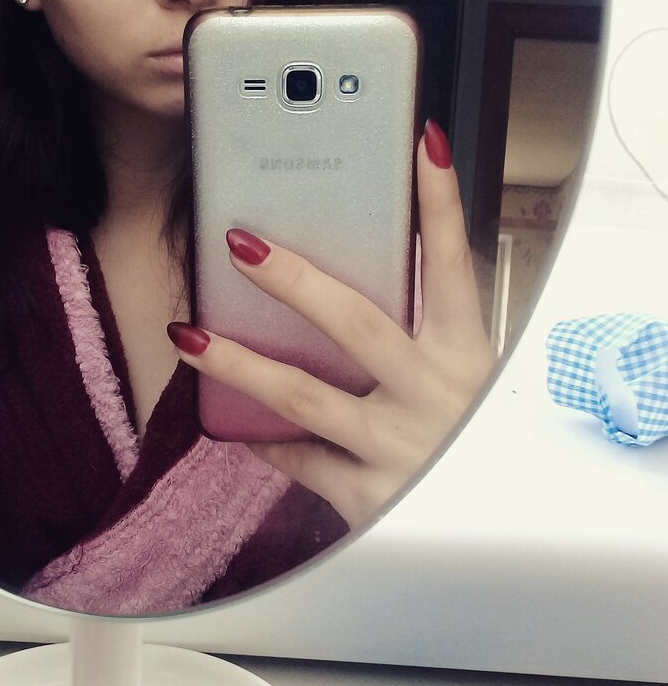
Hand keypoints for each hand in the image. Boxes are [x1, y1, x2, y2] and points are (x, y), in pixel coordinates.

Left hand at [168, 120, 496, 529]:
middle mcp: (435, 396)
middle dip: (293, 278)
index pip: (453, 264)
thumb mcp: (468, 384)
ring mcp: (401, 448)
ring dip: (237, 361)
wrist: (500, 542)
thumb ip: (422, 338)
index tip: (420, 143)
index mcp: (466, 356)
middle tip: (240, 242)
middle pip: (355, 322)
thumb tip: (354, 280)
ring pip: (303, 396)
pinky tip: (234, 426)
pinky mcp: (371, 499)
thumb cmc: (477, 448)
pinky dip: (266, 442)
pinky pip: (300, 461)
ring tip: (186, 334)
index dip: (440, 201)